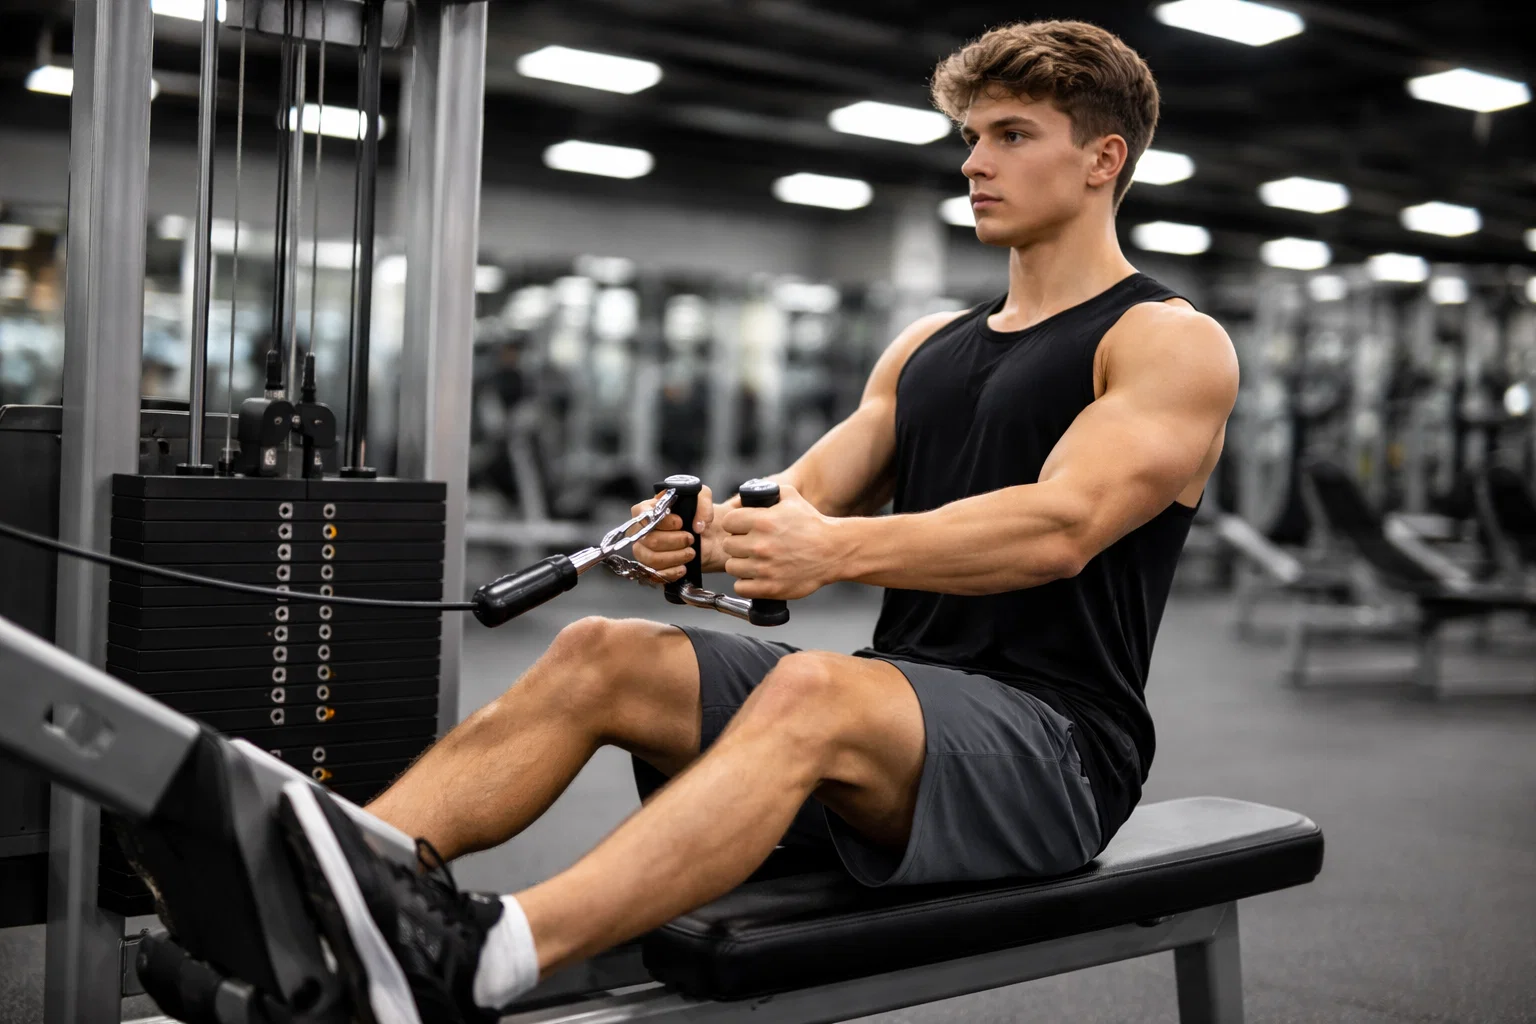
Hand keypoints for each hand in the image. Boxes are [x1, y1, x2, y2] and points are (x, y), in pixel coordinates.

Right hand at [630, 484, 724, 580]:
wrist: (702, 535)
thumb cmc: (694, 513)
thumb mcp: (701, 497)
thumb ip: (703, 503)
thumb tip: (698, 525)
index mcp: (646, 509)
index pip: (645, 515)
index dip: (664, 522)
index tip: (681, 522)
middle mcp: (640, 530)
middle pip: (650, 540)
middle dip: (675, 541)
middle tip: (690, 539)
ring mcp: (642, 550)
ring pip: (651, 559)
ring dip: (675, 557)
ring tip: (690, 553)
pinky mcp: (649, 567)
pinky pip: (655, 574)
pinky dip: (672, 572)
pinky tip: (683, 567)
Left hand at [720, 483, 840, 600]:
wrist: (834, 551)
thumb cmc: (813, 524)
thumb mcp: (792, 497)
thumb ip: (767, 491)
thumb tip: (745, 496)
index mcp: (762, 521)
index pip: (728, 522)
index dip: (735, 524)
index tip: (742, 528)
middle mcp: (760, 545)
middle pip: (728, 545)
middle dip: (738, 543)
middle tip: (750, 545)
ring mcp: (764, 568)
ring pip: (732, 566)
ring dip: (741, 564)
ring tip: (754, 561)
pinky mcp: (770, 587)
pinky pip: (741, 587)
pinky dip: (746, 583)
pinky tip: (756, 576)